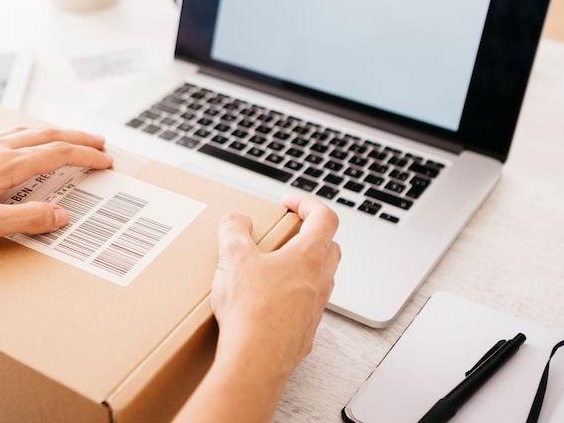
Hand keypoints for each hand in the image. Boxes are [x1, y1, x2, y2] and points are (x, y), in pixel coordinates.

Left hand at [0, 126, 113, 247]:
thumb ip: (27, 219)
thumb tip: (62, 215)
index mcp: (5, 165)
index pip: (57, 154)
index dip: (86, 157)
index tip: (106, 161)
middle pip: (46, 136)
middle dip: (77, 138)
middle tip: (100, 143)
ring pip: (26, 133)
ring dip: (54, 134)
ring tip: (68, 138)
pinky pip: (5, 136)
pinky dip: (27, 135)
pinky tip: (19, 141)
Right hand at [210, 194, 340, 379]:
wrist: (255, 360)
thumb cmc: (251, 311)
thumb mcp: (233, 257)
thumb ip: (233, 230)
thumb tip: (236, 220)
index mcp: (308, 257)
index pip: (325, 218)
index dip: (308, 203)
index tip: (289, 203)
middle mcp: (319, 282)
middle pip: (330, 248)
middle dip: (311, 235)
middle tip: (287, 234)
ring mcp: (315, 309)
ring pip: (320, 279)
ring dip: (303, 267)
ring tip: (272, 268)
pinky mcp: (304, 332)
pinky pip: (306, 306)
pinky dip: (292, 297)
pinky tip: (267, 302)